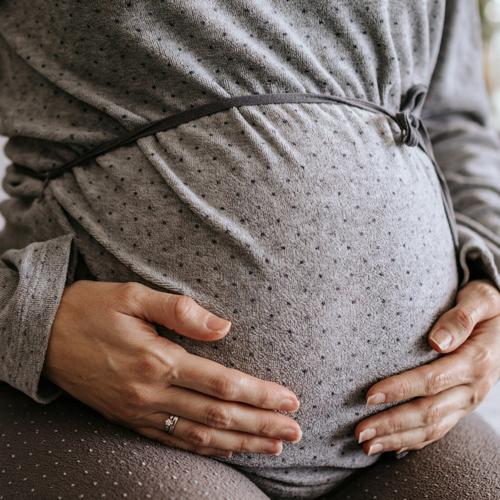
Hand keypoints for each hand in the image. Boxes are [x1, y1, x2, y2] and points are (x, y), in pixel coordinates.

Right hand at [42, 281, 301, 456]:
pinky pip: (173, 441)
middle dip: (261, 425)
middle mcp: (150, 392)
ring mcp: (138, 411)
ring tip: (274, 446)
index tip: (289, 399)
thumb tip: (224, 327)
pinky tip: (227, 448)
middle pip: (218, 415)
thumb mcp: (133, 295)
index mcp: (157, 359)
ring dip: (241, 442)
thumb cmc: (90, 308)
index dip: (260, 394)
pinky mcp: (128, 418)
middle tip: (295, 431)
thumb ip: (181, 311)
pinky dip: (205, 448)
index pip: (222, 383)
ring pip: (200, 435)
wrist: (42, 334)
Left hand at [355, 278, 499, 455]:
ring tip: (367, 444)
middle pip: (429, 412)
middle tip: (360, 431)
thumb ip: (460, 318)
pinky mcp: (461, 407)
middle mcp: (473, 388)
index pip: (431, 380)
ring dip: (398, 438)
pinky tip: (390, 446)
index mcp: (475, 361)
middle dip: (392, 423)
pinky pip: (439, 430)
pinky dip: (414, 441)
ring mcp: (467, 401)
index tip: (369, 395)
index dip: (400, 389)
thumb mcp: (480, 300)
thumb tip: (438, 341)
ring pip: (432, 427)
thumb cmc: (484, 306)